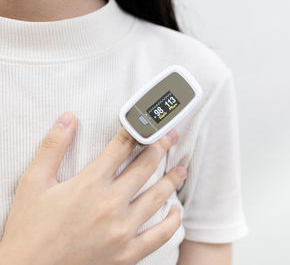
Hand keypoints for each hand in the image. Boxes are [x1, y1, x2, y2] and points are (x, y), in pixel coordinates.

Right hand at [0, 111, 186, 264]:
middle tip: (171, 137)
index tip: (149, 124)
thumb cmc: (29, 227)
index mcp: (89, 183)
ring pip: (157, 196)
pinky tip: (175, 211)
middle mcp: (110, 203)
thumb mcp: (33, 182)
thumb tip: (68, 117)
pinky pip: (160, 235)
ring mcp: (122, 229)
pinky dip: (172, 222)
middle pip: (145, 167)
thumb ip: (53, 147)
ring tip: (181, 169)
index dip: (138, 130)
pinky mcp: (127, 253)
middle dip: (161, 147)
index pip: (121, 147)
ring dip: (172, 179)